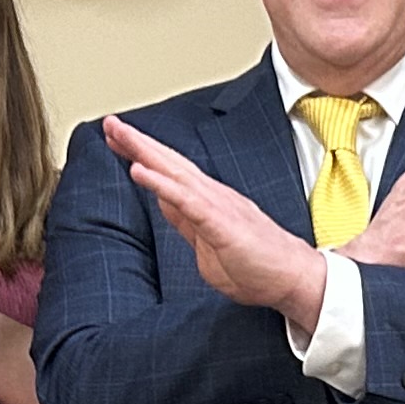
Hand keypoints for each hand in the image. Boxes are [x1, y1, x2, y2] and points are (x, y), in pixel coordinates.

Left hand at [103, 117, 327, 331]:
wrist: (294, 280)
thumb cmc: (257, 267)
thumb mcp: (207, 244)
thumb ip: (186, 221)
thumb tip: (165, 203)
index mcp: (208, 202)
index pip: (170, 172)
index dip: (143, 154)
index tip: (118, 140)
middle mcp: (212, 195)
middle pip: (169, 163)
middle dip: (137, 142)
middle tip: (110, 123)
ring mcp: (217, 206)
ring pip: (174, 172)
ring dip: (144, 151)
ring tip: (119, 133)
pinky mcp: (221, 223)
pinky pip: (185, 200)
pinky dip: (160, 183)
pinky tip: (138, 170)